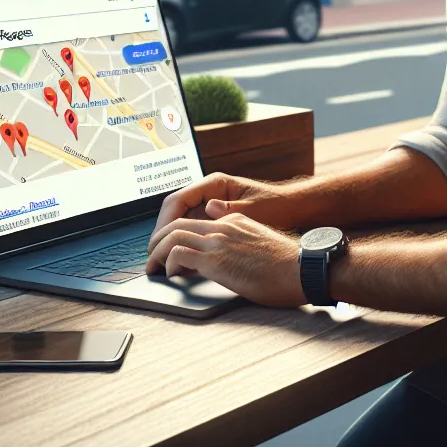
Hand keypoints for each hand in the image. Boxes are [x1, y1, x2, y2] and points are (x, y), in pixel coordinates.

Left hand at [144, 213, 307, 307]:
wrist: (304, 269)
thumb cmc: (290, 265)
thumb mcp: (262, 244)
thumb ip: (241, 240)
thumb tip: (227, 251)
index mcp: (235, 221)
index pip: (195, 220)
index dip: (177, 234)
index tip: (170, 250)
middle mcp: (224, 225)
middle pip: (177, 223)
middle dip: (159, 240)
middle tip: (153, 258)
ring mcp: (219, 241)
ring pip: (172, 236)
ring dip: (157, 252)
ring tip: (154, 267)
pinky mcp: (216, 260)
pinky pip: (178, 255)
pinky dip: (169, 264)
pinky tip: (172, 276)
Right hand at [150, 172, 304, 256]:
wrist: (294, 208)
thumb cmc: (277, 206)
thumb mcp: (256, 209)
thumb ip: (232, 210)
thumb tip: (209, 209)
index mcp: (215, 185)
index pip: (177, 200)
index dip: (164, 222)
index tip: (157, 242)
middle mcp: (209, 193)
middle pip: (174, 211)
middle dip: (161, 233)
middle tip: (152, 256)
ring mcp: (210, 205)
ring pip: (180, 222)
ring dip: (170, 240)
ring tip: (160, 261)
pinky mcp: (215, 219)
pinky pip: (193, 229)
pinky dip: (184, 243)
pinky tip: (179, 259)